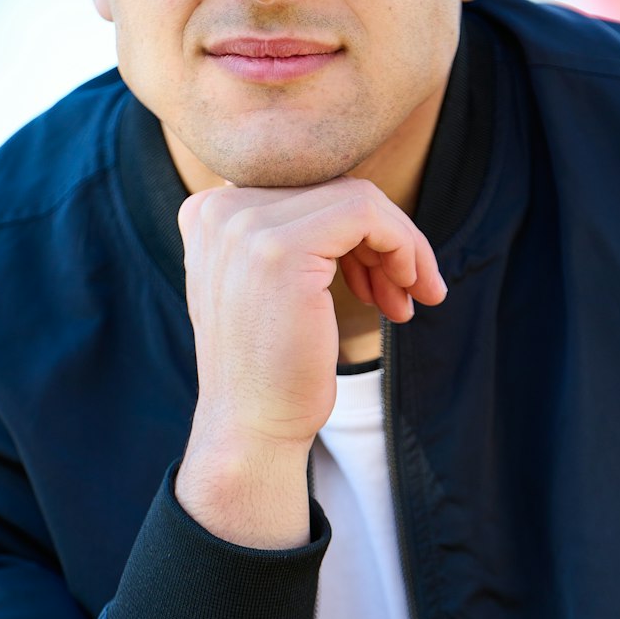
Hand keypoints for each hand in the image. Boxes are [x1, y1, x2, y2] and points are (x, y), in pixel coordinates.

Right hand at [175, 178, 444, 545]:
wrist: (250, 429)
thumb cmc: (272, 368)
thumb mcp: (269, 286)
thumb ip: (292, 237)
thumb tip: (365, 206)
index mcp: (209, 213)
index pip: (307, 189)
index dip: (354, 230)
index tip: (378, 278)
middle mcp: (218, 209)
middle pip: (335, 190)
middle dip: (383, 239)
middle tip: (407, 291)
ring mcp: (244, 226)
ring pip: (358, 198)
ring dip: (400, 247)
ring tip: (410, 297)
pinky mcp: (280, 248)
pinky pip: (368, 214)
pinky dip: (403, 247)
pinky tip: (405, 293)